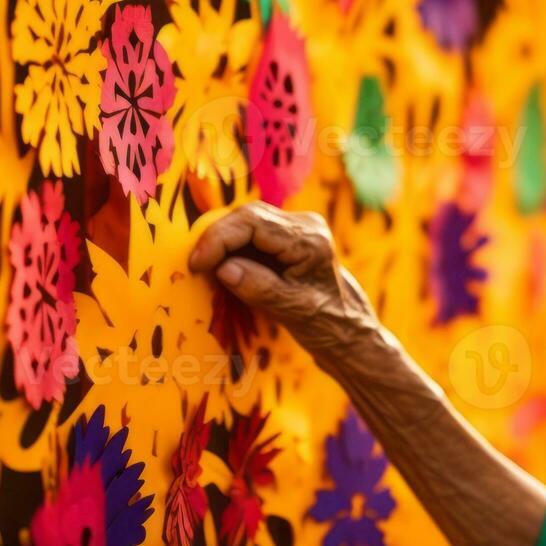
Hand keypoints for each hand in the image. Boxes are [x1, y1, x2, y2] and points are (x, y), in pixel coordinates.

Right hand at [189, 202, 378, 357]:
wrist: (349, 330)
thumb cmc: (327, 324)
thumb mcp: (292, 310)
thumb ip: (258, 287)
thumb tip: (223, 269)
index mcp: (310, 240)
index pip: (253, 223)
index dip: (219, 239)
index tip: (197, 263)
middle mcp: (306, 226)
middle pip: (248, 216)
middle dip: (217, 238)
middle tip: (196, 266)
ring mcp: (299, 229)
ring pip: (248, 222)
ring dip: (224, 243)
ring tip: (206, 268)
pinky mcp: (290, 238)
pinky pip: (253, 234)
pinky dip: (234, 248)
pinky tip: (223, 267)